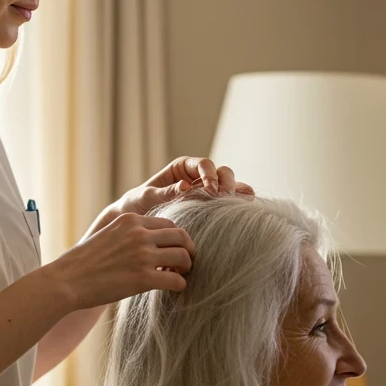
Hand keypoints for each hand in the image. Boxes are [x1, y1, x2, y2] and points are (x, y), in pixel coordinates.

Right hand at [42, 213, 195, 310]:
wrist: (67, 280)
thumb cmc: (82, 262)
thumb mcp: (106, 234)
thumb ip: (127, 234)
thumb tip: (145, 242)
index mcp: (130, 220)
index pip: (168, 224)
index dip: (176, 238)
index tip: (173, 250)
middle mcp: (139, 234)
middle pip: (181, 236)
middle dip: (188, 250)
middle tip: (185, 263)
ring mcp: (142, 256)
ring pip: (183, 256)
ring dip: (186, 267)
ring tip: (179, 275)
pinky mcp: (143, 278)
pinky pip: (176, 280)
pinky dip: (180, 285)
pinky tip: (174, 289)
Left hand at [111, 158, 254, 217]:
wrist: (138, 221)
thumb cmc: (138, 204)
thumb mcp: (147, 196)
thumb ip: (165, 192)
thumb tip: (185, 186)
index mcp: (182, 167)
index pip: (204, 164)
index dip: (210, 175)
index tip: (210, 191)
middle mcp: (197, 175)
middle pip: (221, 172)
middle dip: (226, 183)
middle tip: (224, 198)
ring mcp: (205, 190)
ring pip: (229, 184)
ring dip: (236, 192)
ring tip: (238, 203)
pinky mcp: (210, 205)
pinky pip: (228, 199)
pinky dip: (239, 201)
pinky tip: (247, 206)